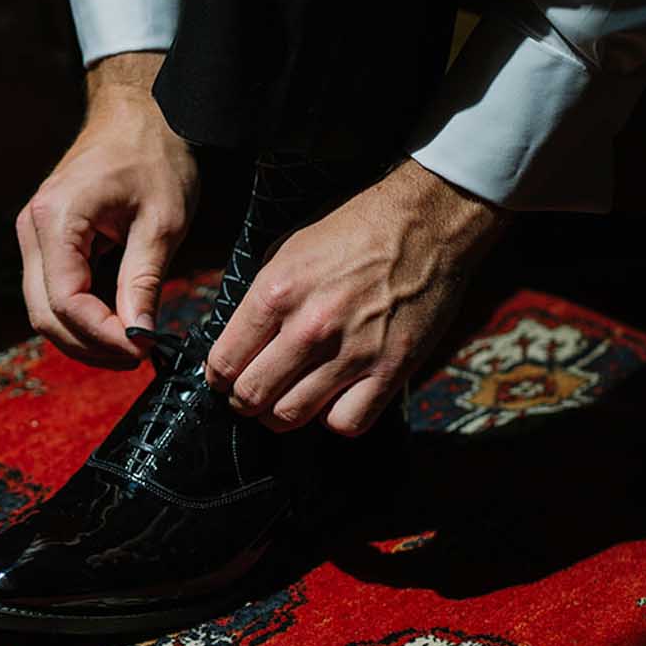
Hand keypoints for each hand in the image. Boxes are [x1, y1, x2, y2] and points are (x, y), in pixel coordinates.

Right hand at [18, 53, 198, 368]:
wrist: (139, 112)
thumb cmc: (154, 156)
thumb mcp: (162, 222)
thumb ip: (143, 282)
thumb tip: (138, 338)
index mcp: (57, 218)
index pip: (65, 301)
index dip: (101, 335)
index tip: (141, 349)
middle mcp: (32, 228)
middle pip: (44, 314)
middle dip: (89, 345)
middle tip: (136, 357)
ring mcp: (33, 234)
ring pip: (44, 309)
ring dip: (83, 337)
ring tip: (129, 346)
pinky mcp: (45, 240)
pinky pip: (52, 292)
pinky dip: (80, 317)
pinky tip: (115, 325)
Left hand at [204, 159, 507, 433]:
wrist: (426, 222)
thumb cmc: (353, 231)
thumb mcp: (288, 250)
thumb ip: (260, 299)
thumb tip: (235, 340)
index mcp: (277, 293)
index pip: (224, 363)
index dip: (219, 377)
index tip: (226, 376)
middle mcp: (311, 326)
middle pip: (252, 397)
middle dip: (244, 400)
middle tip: (253, 392)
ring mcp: (353, 352)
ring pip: (291, 416)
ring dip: (281, 414)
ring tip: (287, 398)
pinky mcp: (391, 368)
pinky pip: (346, 422)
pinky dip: (333, 418)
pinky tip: (333, 398)